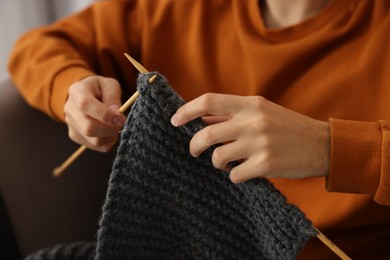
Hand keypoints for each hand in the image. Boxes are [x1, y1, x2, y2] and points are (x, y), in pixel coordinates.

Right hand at [64, 76, 125, 151]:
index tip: (121, 119)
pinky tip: (110, 132)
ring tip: (116, 126)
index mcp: (77, 91)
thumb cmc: (101, 89)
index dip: (105, 115)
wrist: (88, 95)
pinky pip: (96, 146)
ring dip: (111, 136)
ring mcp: (71, 124)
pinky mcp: (76, 136)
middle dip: (110, 129)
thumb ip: (112, 96)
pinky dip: (108, 142)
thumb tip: (115, 112)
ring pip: (93, 140)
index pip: (86, 105)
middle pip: (88, 127)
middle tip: (122, 124)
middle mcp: (70, 109)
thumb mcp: (110, 85)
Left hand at [171, 93, 329, 182]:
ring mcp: (259, 143)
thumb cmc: (288, 127)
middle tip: (194, 151)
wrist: (322, 144)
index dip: (187, 110)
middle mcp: (253, 121)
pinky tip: (242, 173)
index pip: (209, 101)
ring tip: (226, 163)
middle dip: (194, 145)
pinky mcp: (266, 164)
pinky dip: (234, 176)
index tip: (174, 120)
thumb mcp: (262, 112)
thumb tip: (202, 118)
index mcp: (250, 104)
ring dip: (216, 163)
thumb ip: (232, 114)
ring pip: (218, 157)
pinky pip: (235, 175)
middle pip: (207, 134)